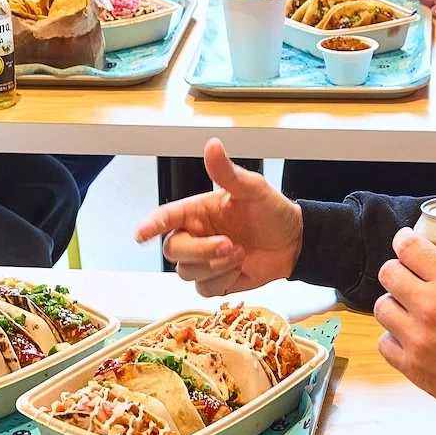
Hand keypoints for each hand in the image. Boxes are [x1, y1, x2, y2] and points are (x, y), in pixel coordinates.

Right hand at [134, 140, 302, 294]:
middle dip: (201, 251)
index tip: (141, 234)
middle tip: (230, 245)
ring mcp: (203, 260)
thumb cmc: (271, 212)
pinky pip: (203, 289)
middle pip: (173, 250)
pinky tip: (240, 269)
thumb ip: (228, 172)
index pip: (166, 217)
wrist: (294, 243)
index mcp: (197, 211)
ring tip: (241, 253)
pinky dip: (223, 281)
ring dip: (217, 266)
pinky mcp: (214, 281)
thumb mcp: (253, 189)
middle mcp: (196, 235)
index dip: (150, 225)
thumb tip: (212, 145)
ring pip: (187, 272)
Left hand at [373, 233, 435, 416]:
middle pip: (388, 274)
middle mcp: (429, 307)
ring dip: (395, 303)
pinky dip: (393, 338)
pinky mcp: (414, 368)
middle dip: (399, 269)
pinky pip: (384, 344)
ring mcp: (418, 339)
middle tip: (413, 275)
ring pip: (382, 308)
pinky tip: (411, 337)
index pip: (408, 248)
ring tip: (411, 308)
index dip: (406, 240)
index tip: (409, 242)